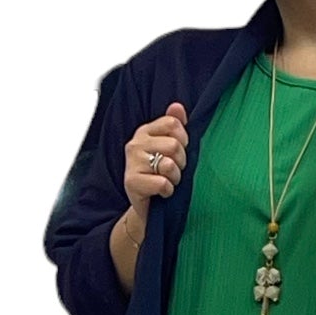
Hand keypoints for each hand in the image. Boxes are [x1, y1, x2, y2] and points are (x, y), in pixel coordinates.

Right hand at [124, 102, 188, 216]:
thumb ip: (173, 125)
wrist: (146, 207)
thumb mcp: (167, 148)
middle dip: (181, 162)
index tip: (180, 151)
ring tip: (169, 181)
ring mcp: (131, 163)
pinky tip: (162, 192)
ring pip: (169, 164)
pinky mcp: (131, 182)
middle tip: (174, 171)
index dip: (184, 139)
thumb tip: (178, 107)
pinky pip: (162, 183)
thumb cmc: (159, 175)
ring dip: (175, 177)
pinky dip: (168, 190)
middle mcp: (135, 144)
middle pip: (174, 145)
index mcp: (144, 132)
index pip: (172, 123)